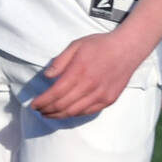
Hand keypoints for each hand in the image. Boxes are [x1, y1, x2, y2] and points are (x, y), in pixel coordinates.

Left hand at [31, 32, 145, 118]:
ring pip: (75, 112)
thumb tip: (47, 76)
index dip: (42, 102)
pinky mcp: (109, 99)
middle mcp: (90, 86)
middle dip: (47, 110)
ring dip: (59, 115)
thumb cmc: (100, 45)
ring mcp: (101, 95)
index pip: (55, 93)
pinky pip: (88, 112)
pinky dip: (75, 114)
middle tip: (39, 111)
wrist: (128, 48)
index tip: (33, 105)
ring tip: (49, 114)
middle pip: (63, 105)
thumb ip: (60, 62)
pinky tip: (67, 112)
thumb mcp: (75, 46)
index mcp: (79, 72)